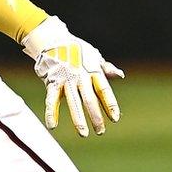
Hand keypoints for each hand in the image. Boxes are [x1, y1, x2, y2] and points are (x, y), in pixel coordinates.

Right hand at [22, 16, 123, 136]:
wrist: (53, 38)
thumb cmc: (76, 49)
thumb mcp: (94, 56)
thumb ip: (105, 68)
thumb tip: (120, 75)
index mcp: (93, 70)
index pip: (104, 90)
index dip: (110, 104)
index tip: (115, 118)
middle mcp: (80, 75)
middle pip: (90, 99)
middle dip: (96, 116)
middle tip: (100, 131)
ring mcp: (66, 79)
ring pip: (73, 102)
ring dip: (78, 119)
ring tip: (83, 133)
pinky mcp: (52, 81)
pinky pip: (51, 99)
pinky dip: (51, 112)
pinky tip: (52, 126)